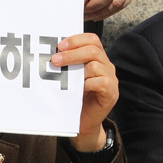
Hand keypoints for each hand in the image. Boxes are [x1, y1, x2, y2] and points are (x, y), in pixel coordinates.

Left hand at [49, 32, 116, 152]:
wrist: (83, 123)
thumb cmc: (75, 98)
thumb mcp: (71, 77)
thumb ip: (68, 64)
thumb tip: (51, 52)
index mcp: (98, 58)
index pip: (92, 39)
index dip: (76, 40)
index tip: (59, 46)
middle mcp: (107, 66)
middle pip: (93, 50)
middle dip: (72, 53)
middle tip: (55, 60)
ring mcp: (112, 79)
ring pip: (95, 65)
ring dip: (77, 70)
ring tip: (63, 77)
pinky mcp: (112, 93)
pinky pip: (101, 82)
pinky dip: (87, 84)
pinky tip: (78, 89)